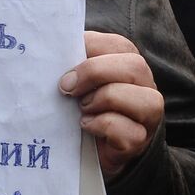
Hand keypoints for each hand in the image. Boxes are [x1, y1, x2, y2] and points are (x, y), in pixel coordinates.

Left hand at [59, 31, 162, 180]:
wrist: (81, 149)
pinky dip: (103, 125)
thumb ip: (67, 64)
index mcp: (125, 64)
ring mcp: (145, 117)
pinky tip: (85, 124)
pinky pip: (131, 132)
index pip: (119, 45)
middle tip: (66, 86)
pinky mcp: (138, 142)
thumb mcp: (72, 81)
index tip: (62, 61)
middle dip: (95, 72)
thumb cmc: (76, 106)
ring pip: (146, 100)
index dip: (91, 47)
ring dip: (105, 99)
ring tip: (81, 106)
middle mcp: (143, 87)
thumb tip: (48, 49)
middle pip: (135, 67)